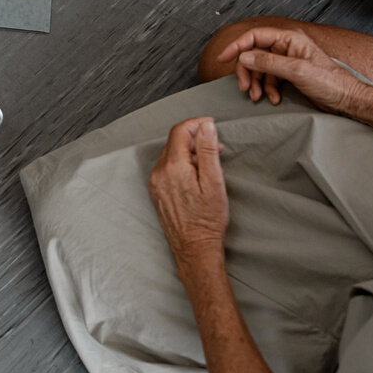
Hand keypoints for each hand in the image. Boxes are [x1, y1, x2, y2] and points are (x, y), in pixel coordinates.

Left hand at [148, 118, 228, 265]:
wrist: (194, 248)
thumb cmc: (208, 219)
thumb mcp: (214, 182)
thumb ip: (208, 151)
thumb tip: (206, 126)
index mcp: (173, 167)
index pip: (179, 131)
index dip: (196, 124)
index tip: (211, 124)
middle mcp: (159, 173)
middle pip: (174, 141)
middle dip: (194, 138)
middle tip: (216, 145)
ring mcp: (155, 183)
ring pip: (170, 155)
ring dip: (188, 151)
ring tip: (209, 162)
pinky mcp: (156, 192)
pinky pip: (167, 168)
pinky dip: (181, 164)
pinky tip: (196, 174)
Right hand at [214, 26, 365, 113]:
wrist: (347, 100)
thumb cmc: (330, 83)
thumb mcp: (297, 72)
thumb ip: (269, 63)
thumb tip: (244, 57)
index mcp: (290, 39)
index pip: (255, 36)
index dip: (236, 46)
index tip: (223, 58)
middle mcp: (286, 46)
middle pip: (254, 54)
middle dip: (248, 71)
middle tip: (246, 88)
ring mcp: (287, 60)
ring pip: (259, 68)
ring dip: (256, 83)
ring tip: (259, 97)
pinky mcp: (288, 74)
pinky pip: (268, 78)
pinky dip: (266, 89)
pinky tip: (273, 98)